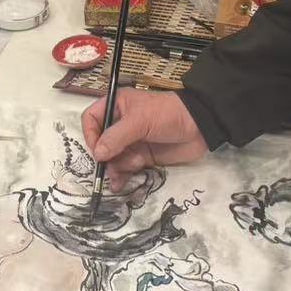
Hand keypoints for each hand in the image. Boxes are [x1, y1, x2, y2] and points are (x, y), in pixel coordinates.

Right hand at [82, 89, 208, 188]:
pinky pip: (125, 168)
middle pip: (100, 143)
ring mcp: (131, 142)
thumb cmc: (167, 114)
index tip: (97, 150)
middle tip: (113, 164)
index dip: (90, 134)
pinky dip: (121, 177)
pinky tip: (119, 185)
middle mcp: (121, 124)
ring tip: (134, 165)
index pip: (92, 119)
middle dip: (105, 156)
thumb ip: (116, 137)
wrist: (199, 127)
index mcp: (117, 106)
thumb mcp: (140, 121)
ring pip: (112, 158)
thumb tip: (97, 154)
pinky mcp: (142, 156)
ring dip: (117, 166)